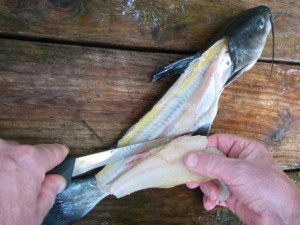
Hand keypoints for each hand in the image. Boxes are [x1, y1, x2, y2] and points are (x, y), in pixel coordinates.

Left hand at [0, 139, 68, 224]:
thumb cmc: (2, 224)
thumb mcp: (32, 215)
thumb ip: (48, 192)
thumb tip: (56, 181)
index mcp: (29, 161)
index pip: (52, 151)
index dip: (58, 157)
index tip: (59, 158)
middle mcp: (5, 150)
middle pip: (23, 152)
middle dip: (24, 167)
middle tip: (19, 189)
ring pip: (2, 155)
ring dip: (3, 167)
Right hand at [184, 134, 299, 224]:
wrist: (280, 218)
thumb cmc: (264, 186)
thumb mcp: (236, 171)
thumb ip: (210, 163)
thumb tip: (188, 157)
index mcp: (243, 149)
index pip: (217, 142)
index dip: (202, 147)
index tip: (187, 154)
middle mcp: (237, 162)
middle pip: (210, 161)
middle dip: (201, 171)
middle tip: (190, 178)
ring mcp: (233, 179)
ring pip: (210, 178)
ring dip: (208, 187)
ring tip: (212, 195)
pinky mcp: (231, 195)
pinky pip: (214, 192)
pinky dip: (210, 198)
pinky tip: (210, 203)